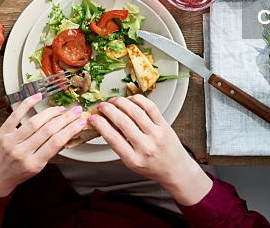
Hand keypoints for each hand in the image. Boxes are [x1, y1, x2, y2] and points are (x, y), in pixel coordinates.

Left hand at [0, 94, 87, 197]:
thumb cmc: (18, 173)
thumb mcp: (38, 168)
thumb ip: (50, 151)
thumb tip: (68, 133)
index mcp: (33, 163)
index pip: (56, 143)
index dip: (71, 130)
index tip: (80, 122)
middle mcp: (21, 152)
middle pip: (48, 130)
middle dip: (65, 119)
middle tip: (75, 111)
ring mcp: (11, 141)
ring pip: (34, 122)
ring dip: (51, 112)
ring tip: (60, 109)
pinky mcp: (2, 132)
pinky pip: (16, 115)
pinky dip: (28, 103)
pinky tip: (38, 97)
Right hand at [91, 95, 212, 205]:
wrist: (176, 170)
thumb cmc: (152, 167)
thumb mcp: (131, 163)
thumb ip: (119, 146)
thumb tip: (105, 125)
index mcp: (134, 160)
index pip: (113, 138)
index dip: (100, 125)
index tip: (94, 118)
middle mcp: (146, 147)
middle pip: (123, 122)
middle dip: (109, 110)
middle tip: (102, 106)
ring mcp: (156, 135)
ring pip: (136, 112)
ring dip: (121, 103)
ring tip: (114, 101)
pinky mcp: (165, 126)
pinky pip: (151, 108)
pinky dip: (138, 100)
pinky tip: (131, 99)